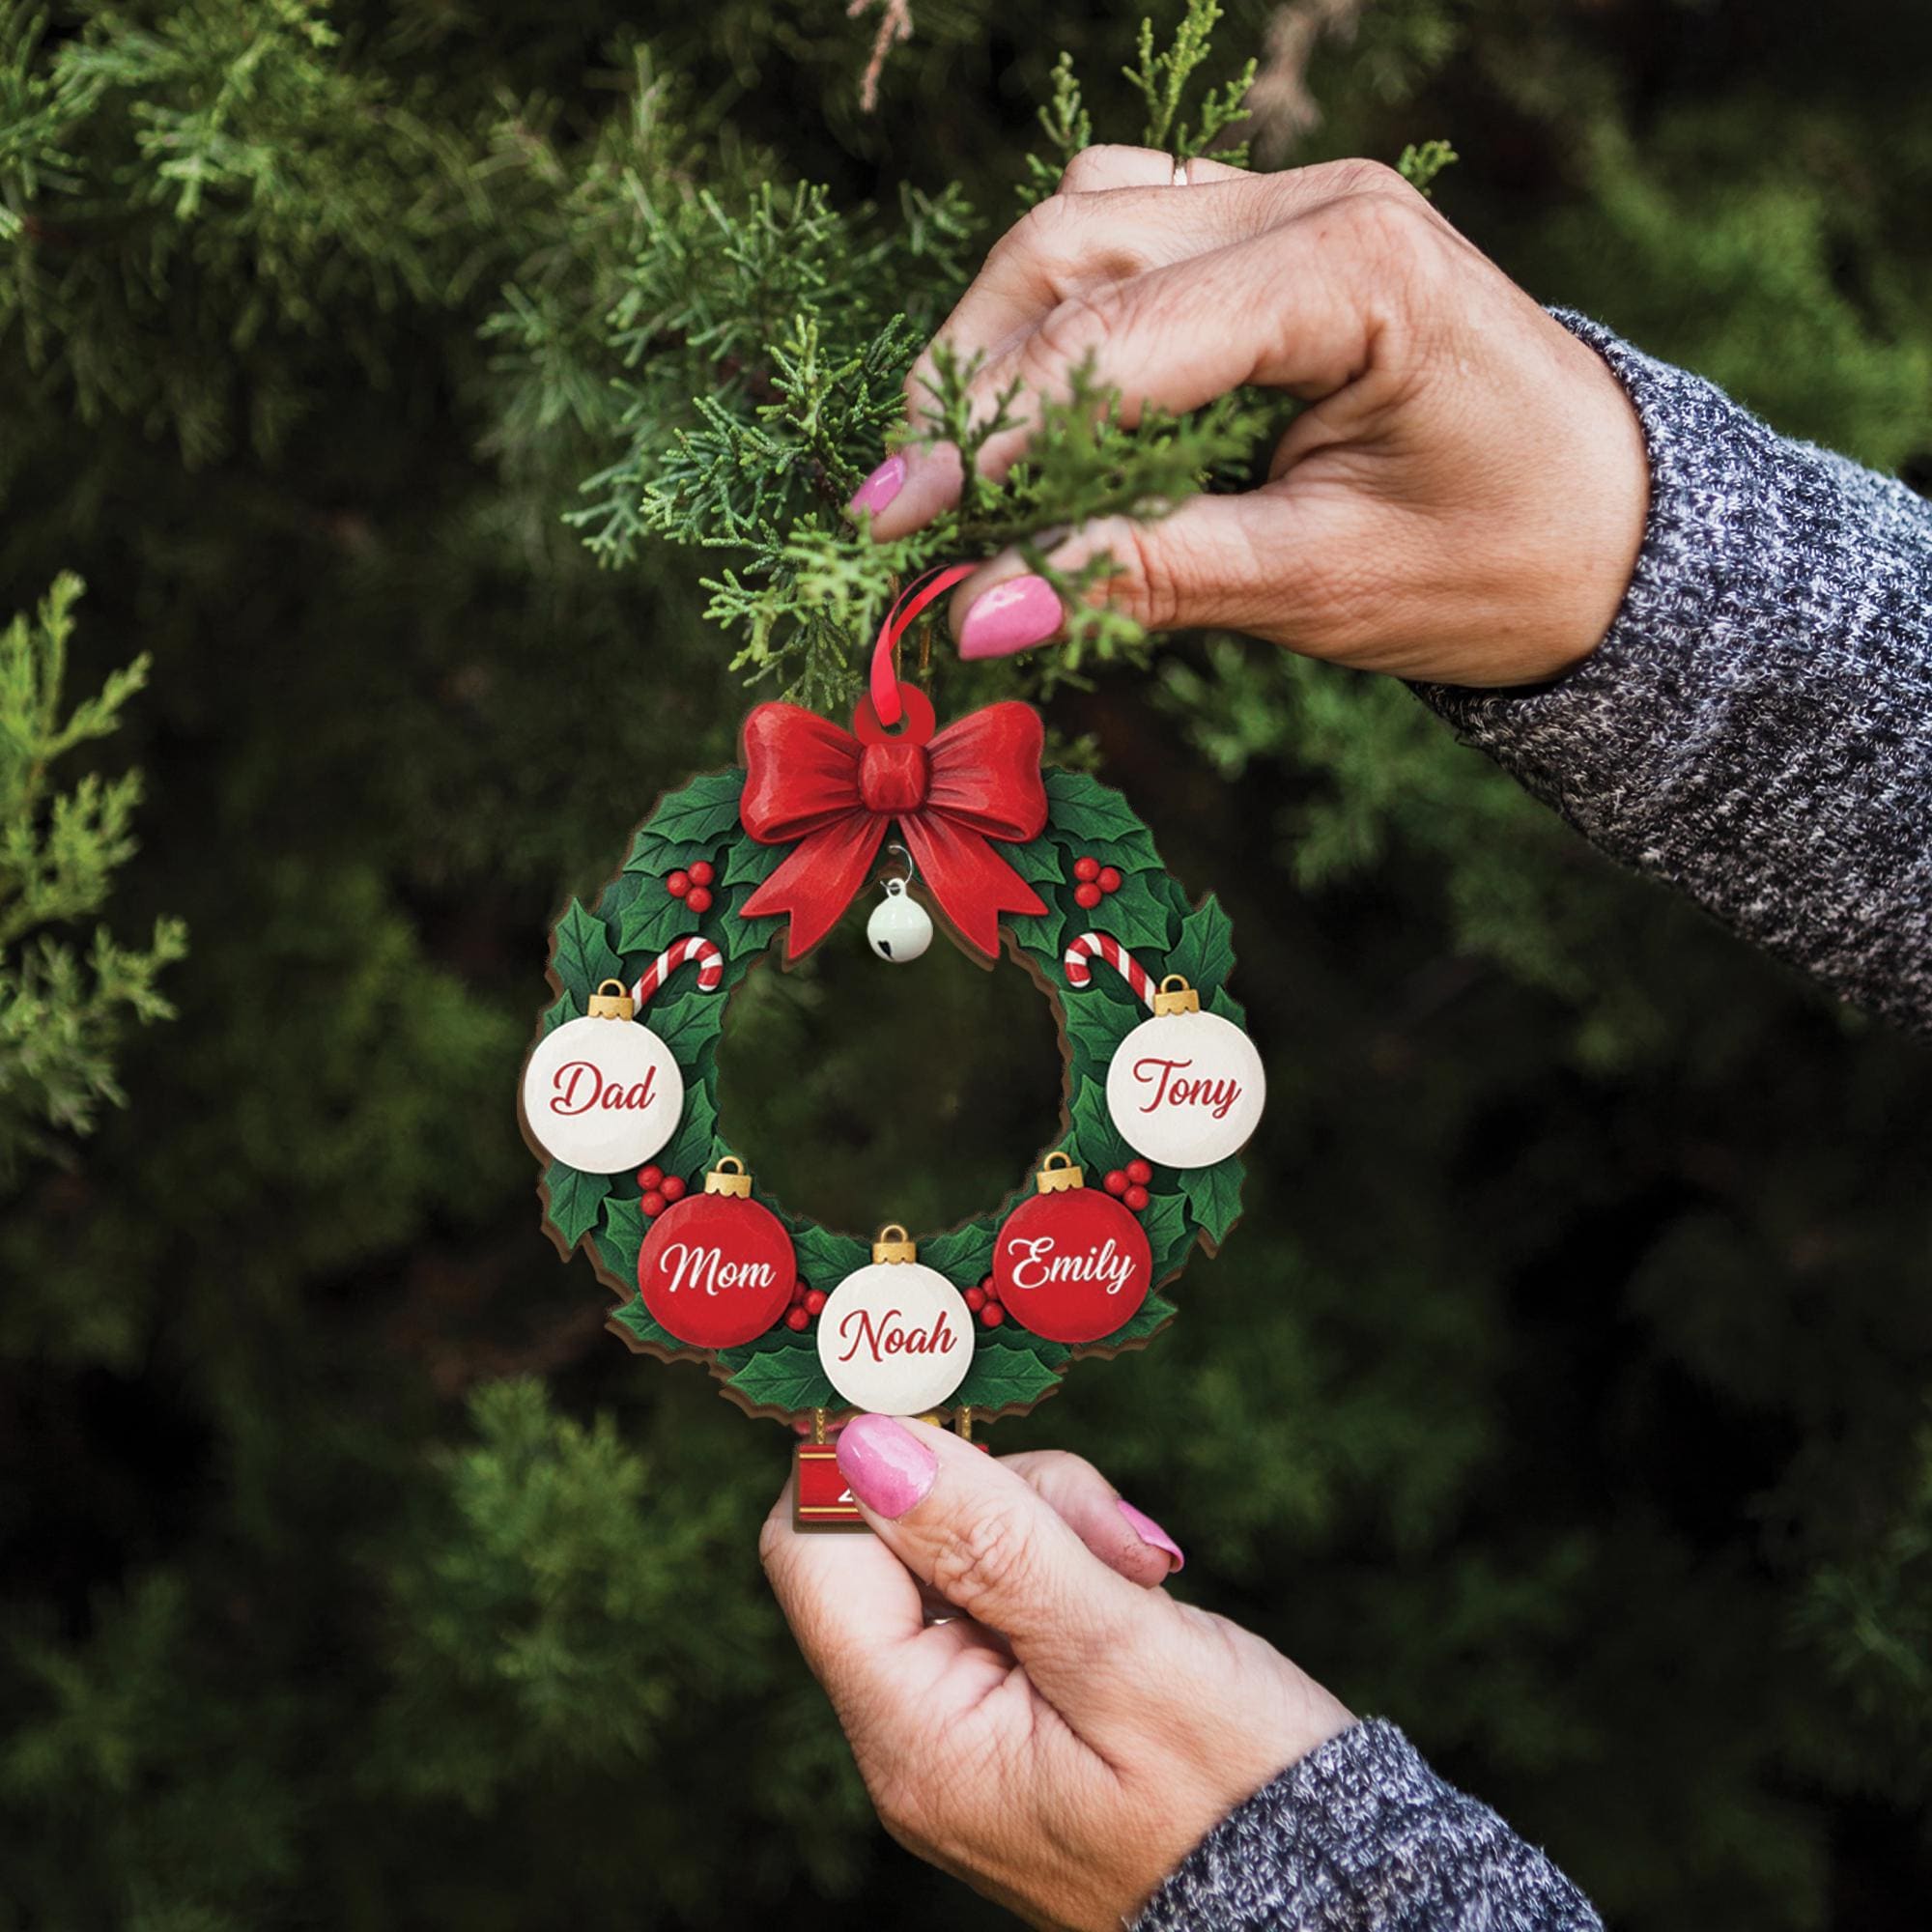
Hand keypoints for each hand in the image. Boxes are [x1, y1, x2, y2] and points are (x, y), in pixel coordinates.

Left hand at [761, 1415, 1352, 1929]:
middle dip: (994, 1494)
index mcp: (916, 1736)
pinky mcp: (1011, 1695)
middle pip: (886, 1534)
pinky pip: (1003, 1582)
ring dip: (1050, 1520)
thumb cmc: (1240, 1794)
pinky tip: (1137, 1589)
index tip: (952, 1397)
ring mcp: (959, 1716)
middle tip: (1106, 1528)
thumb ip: (993, 1544)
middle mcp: (912, 1731)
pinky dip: (1068, 1557)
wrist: (1330, 1898)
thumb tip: (867, 1447)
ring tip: (1143, 1574)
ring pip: (955, 1541)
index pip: (812, 1552)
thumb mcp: (1124, 1655)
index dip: (864, 1461)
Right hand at [849, 147, 1648, 687]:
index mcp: (1352, 271)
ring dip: (997, 336)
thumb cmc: (1492, 564)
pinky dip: (1057, 310)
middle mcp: (1315, 197)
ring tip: (956, 465)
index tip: (893, 526)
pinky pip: (1123, 228)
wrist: (1605, 527)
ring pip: (1081, 224)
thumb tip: (976, 613)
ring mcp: (1291, 196)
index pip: (1115, 335)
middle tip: (903, 506)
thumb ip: (1140, 579)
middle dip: (967, 379)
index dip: (986, 434)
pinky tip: (1038, 398)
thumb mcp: (1315, 585)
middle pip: (1072, 247)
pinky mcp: (1269, 229)